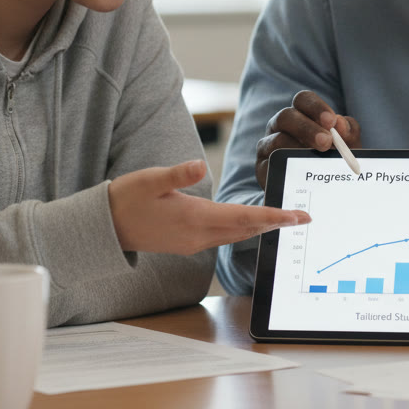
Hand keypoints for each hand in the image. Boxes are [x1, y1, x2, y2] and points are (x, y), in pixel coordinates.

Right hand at [109, 159, 310, 254]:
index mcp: (195, 218)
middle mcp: (199, 235)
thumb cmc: (127, 199)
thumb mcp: (150, 180)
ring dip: (261, 227)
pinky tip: (250, 223)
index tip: (298, 217)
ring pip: (236, 235)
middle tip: (304, 218)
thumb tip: (200, 165)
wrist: (105, 228)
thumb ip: (178, 174)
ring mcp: (194, 242)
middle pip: (246, 229)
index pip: (244, 217)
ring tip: (285, 219)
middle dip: (276, 223)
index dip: (274, 216)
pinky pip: (223, 237)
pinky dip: (242, 229)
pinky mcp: (187, 243)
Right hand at [254, 90, 360, 188]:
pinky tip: (301, 173)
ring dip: (298, 148)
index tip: (331, 121)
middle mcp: (281, 126)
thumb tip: (340, 123)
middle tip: (326, 142)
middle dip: (307, 128)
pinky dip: (285, 167)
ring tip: (317, 159)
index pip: (303, 100)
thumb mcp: (347, 146)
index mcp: (301, 115)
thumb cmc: (332, 162)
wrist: (321, 191)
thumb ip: (348, 132)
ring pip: (276, 140)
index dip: (316, 107)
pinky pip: (270, 164)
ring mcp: (268, 145)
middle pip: (286, 116)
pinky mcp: (263, 167)